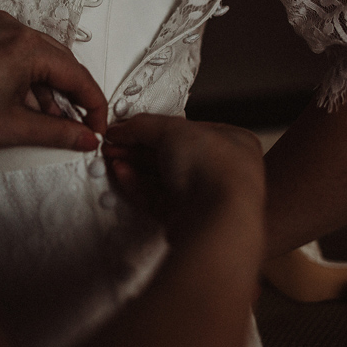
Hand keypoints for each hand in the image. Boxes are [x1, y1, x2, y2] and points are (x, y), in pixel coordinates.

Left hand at [0, 11, 107, 156]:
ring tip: (47, 124)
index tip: (97, 129)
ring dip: (46, 91)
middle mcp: (9, 27)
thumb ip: (57, 133)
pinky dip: (24, 80)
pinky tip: (22, 107)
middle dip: (72, 97)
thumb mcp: (11, 130)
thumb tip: (86, 138)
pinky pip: (13, 54)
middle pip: (59, 62)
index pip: (76, 75)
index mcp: (23, 46)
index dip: (93, 106)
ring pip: (36, 59)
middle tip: (80, 128)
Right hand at [103, 114, 264, 243]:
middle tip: (115, 143)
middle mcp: (222, 171)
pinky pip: (157, 199)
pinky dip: (137, 186)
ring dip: (135, 166)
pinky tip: (122, 174)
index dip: (155, 127)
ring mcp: (205, 197)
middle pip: (172, 155)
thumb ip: (143, 126)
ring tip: (113, 157)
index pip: (187, 129)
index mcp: (233, 142)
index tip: (130, 127)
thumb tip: (123, 127)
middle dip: (138, 148)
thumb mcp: (173, 129)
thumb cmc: (215, 169)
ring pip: (163, 179)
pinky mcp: (187, 220)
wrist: (218, 218)